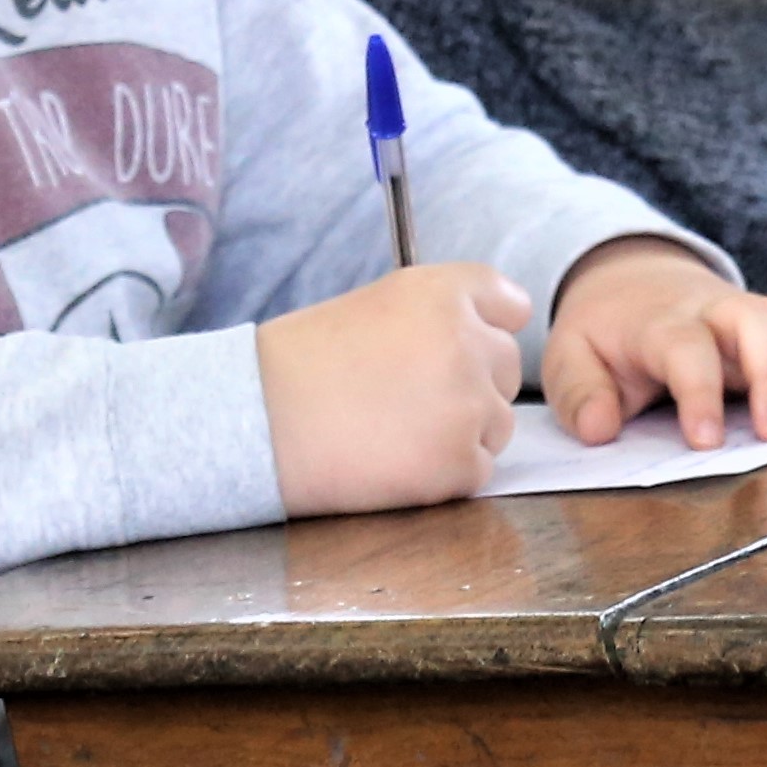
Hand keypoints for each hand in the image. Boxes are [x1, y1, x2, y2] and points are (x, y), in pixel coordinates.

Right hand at [257, 259, 529, 514]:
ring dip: (460, 432)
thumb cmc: (303, 364)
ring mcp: (468, 404)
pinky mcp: (458, 463)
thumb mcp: (379, 303)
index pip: (510, 306)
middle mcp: (468, 341)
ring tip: (393, 430)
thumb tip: (506, 322)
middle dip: (472, 385)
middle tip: (409, 401)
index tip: (457, 350)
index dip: (485, 331)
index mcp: (444, 292)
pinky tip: (394, 462)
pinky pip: (477, 469)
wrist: (255, 423)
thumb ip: (442, 310)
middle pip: (507, 368)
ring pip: (497, 422)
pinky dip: (444, 474)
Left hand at [539, 238, 766, 450]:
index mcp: (663, 324)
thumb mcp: (570, 358)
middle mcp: (719, 311)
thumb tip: (600, 428)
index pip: (687, 347)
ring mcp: (761, 311)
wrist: (635, 282)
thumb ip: (579, 393)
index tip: (705, 442)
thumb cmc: (608, 335)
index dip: (699, 391)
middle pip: (761, 319)